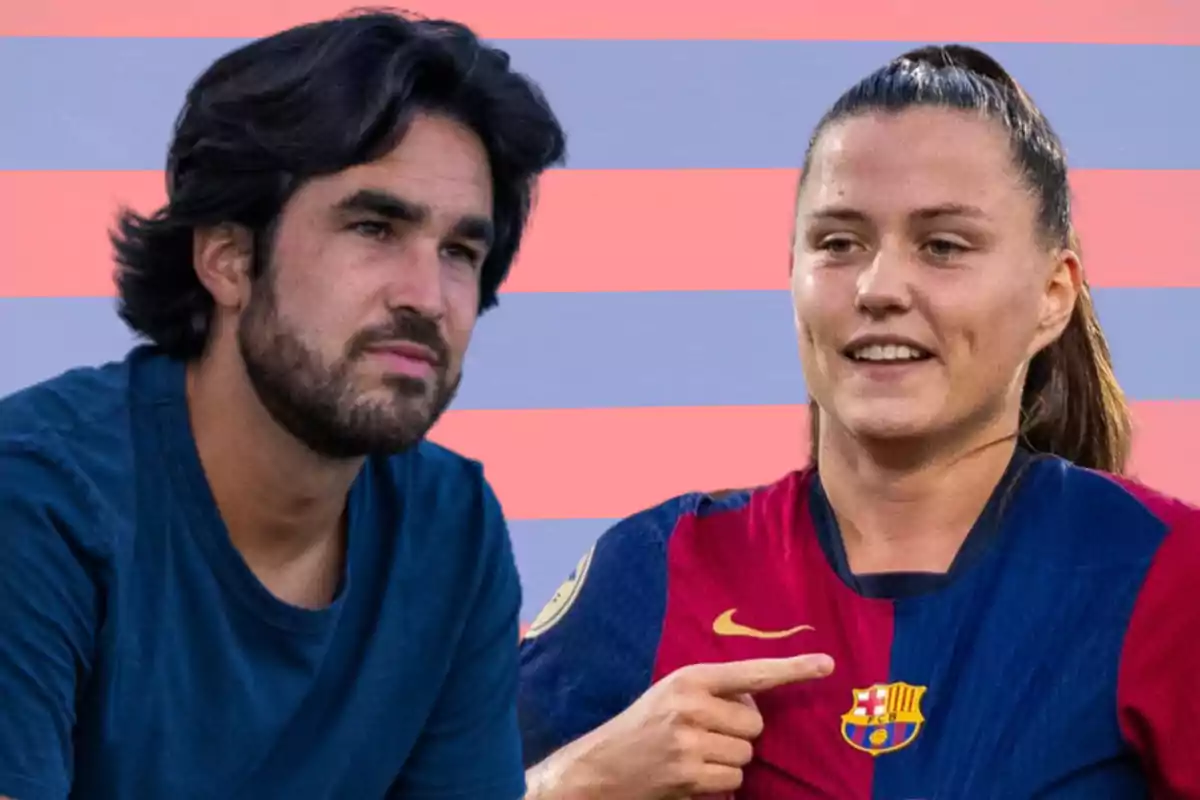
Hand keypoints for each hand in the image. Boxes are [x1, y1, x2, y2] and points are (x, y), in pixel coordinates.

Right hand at [542, 653, 833, 799]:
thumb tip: (758, 702)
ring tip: (694, 757)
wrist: (600, 766)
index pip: (751, 672)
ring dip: (728, 762)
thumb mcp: (672, 694)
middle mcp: (690, 705)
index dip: (792, 669)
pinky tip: (692, 776)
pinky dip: (719, 784)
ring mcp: (689, 742)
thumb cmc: (643, 726)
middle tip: (705, 735)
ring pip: (746, 756)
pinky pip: (733, 781)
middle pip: (754, 725)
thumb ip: (713, 691)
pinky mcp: (689, 775)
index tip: (827, 665)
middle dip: (738, 735)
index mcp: (689, 678)